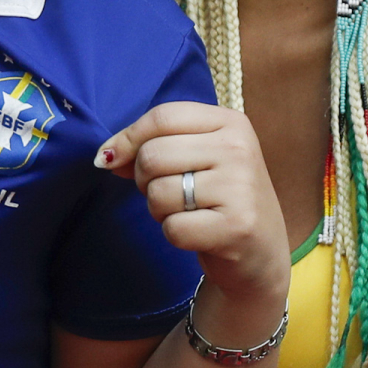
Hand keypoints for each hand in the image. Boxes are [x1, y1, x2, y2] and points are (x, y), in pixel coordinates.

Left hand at [94, 102, 288, 306]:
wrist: (262, 251)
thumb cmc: (220, 199)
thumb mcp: (196, 158)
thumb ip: (153, 146)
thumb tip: (106, 156)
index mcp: (231, 122)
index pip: (162, 117)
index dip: (128, 138)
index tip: (114, 159)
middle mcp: (239, 148)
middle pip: (153, 155)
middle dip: (144, 180)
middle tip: (168, 193)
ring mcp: (240, 187)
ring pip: (158, 192)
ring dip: (160, 209)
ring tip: (187, 212)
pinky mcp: (236, 226)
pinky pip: (173, 228)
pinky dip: (175, 234)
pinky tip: (198, 232)